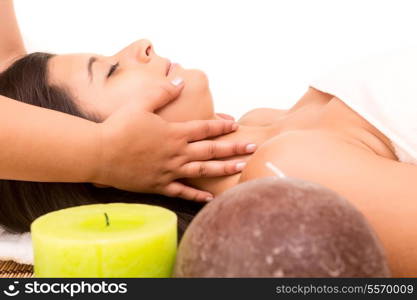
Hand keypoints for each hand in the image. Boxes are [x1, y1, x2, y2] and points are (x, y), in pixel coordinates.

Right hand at [92, 78, 256, 200]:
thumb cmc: (118, 126)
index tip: (236, 126)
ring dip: (224, 169)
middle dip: (234, 148)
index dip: (221, 127)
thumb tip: (180, 81)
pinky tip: (209, 198)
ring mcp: (170, 171)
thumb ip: (162, 91)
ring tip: (242, 169)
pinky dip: (196, 195)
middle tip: (253, 148)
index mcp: (174, 133)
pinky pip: (182, 192)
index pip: (204, 129)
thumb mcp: (140, 103)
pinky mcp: (159, 185)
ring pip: (203, 170)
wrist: (99, 153)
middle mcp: (177, 153)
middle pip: (211, 150)